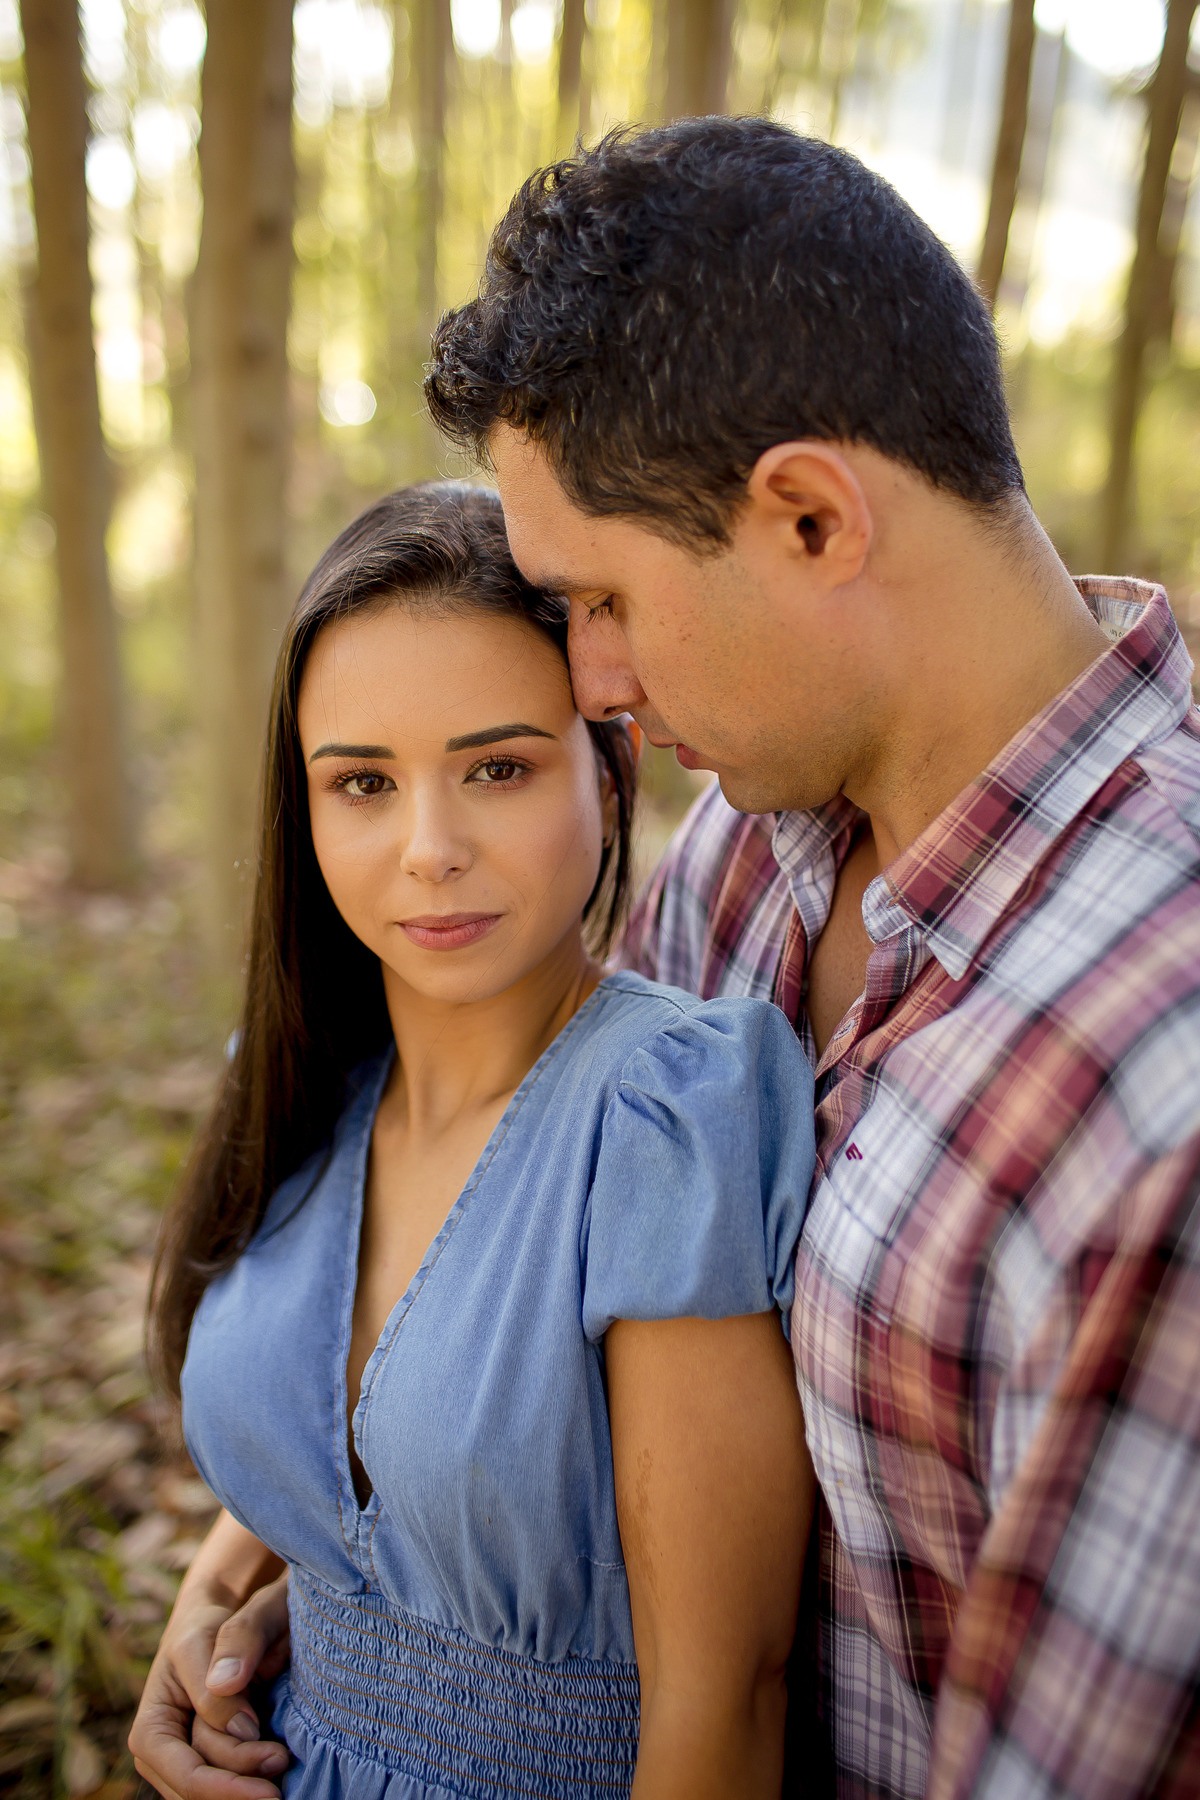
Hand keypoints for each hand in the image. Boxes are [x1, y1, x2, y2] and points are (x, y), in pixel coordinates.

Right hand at [129, 1572, 290, 1799]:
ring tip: (285, 1758)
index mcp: (151, 1731)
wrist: (211, 1624)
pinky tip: (276, 1773)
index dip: (227, 1788)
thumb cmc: (202, 1628)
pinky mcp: (212, 1762)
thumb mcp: (204, 1638)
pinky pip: (230, 1781)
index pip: (188, 1775)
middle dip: (244, 1784)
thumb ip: (220, 1675)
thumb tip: (241, 1726)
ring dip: (251, 1783)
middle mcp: (163, 1758)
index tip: (271, 1789)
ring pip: (219, 1790)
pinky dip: (252, 1779)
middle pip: (205, 1789)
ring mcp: (187, 1763)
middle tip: (286, 1760)